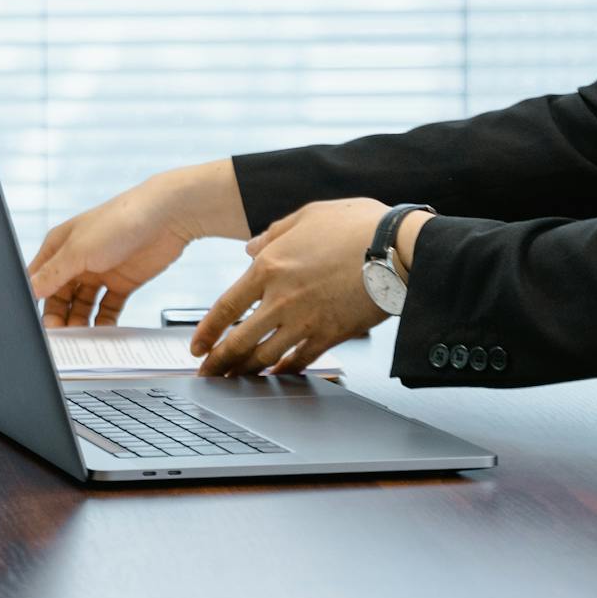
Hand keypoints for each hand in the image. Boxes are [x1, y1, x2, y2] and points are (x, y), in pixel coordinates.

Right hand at [28, 161, 246, 327]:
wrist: (167, 217)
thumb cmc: (119, 220)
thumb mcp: (78, 250)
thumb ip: (53, 274)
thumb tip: (29, 291)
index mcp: (59, 246)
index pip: (38, 280)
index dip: (36, 302)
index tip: (39, 326)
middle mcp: (77, 259)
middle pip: (59, 297)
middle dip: (59, 317)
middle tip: (63, 339)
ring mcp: (100, 271)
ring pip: (82, 305)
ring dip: (80, 322)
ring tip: (83, 339)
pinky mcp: (122, 282)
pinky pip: (107, 308)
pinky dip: (103, 322)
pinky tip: (102, 333)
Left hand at [191, 197, 394, 376]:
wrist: (399, 248)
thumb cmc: (356, 225)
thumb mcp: (306, 215)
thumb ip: (272, 233)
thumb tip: (249, 248)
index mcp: (269, 266)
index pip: (226, 307)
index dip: (207, 332)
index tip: (197, 347)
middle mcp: (281, 298)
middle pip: (239, 341)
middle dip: (219, 363)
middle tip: (207, 376)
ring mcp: (306, 320)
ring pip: (266, 356)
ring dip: (246, 372)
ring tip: (234, 382)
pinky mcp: (332, 335)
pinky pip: (301, 360)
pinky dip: (285, 371)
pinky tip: (277, 375)